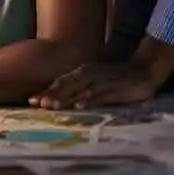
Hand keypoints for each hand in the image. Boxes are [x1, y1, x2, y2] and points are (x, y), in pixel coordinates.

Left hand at [28, 61, 157, 108]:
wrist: (143, 68)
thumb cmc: (117, 77)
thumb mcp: (96, 80)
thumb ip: (81, 87)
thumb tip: (64, 98)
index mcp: (81, 73)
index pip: (59, 83)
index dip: (45, 92)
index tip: (31, 101)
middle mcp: (87, 75)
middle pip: (65, 85)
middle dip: (50, 94)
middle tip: (35, 103)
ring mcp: (100, 81)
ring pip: (78, 90)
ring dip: (64, 97)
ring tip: (51, 106)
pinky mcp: (113, 88)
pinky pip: (98, 95)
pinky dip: (87, 100)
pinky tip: (79, 106)